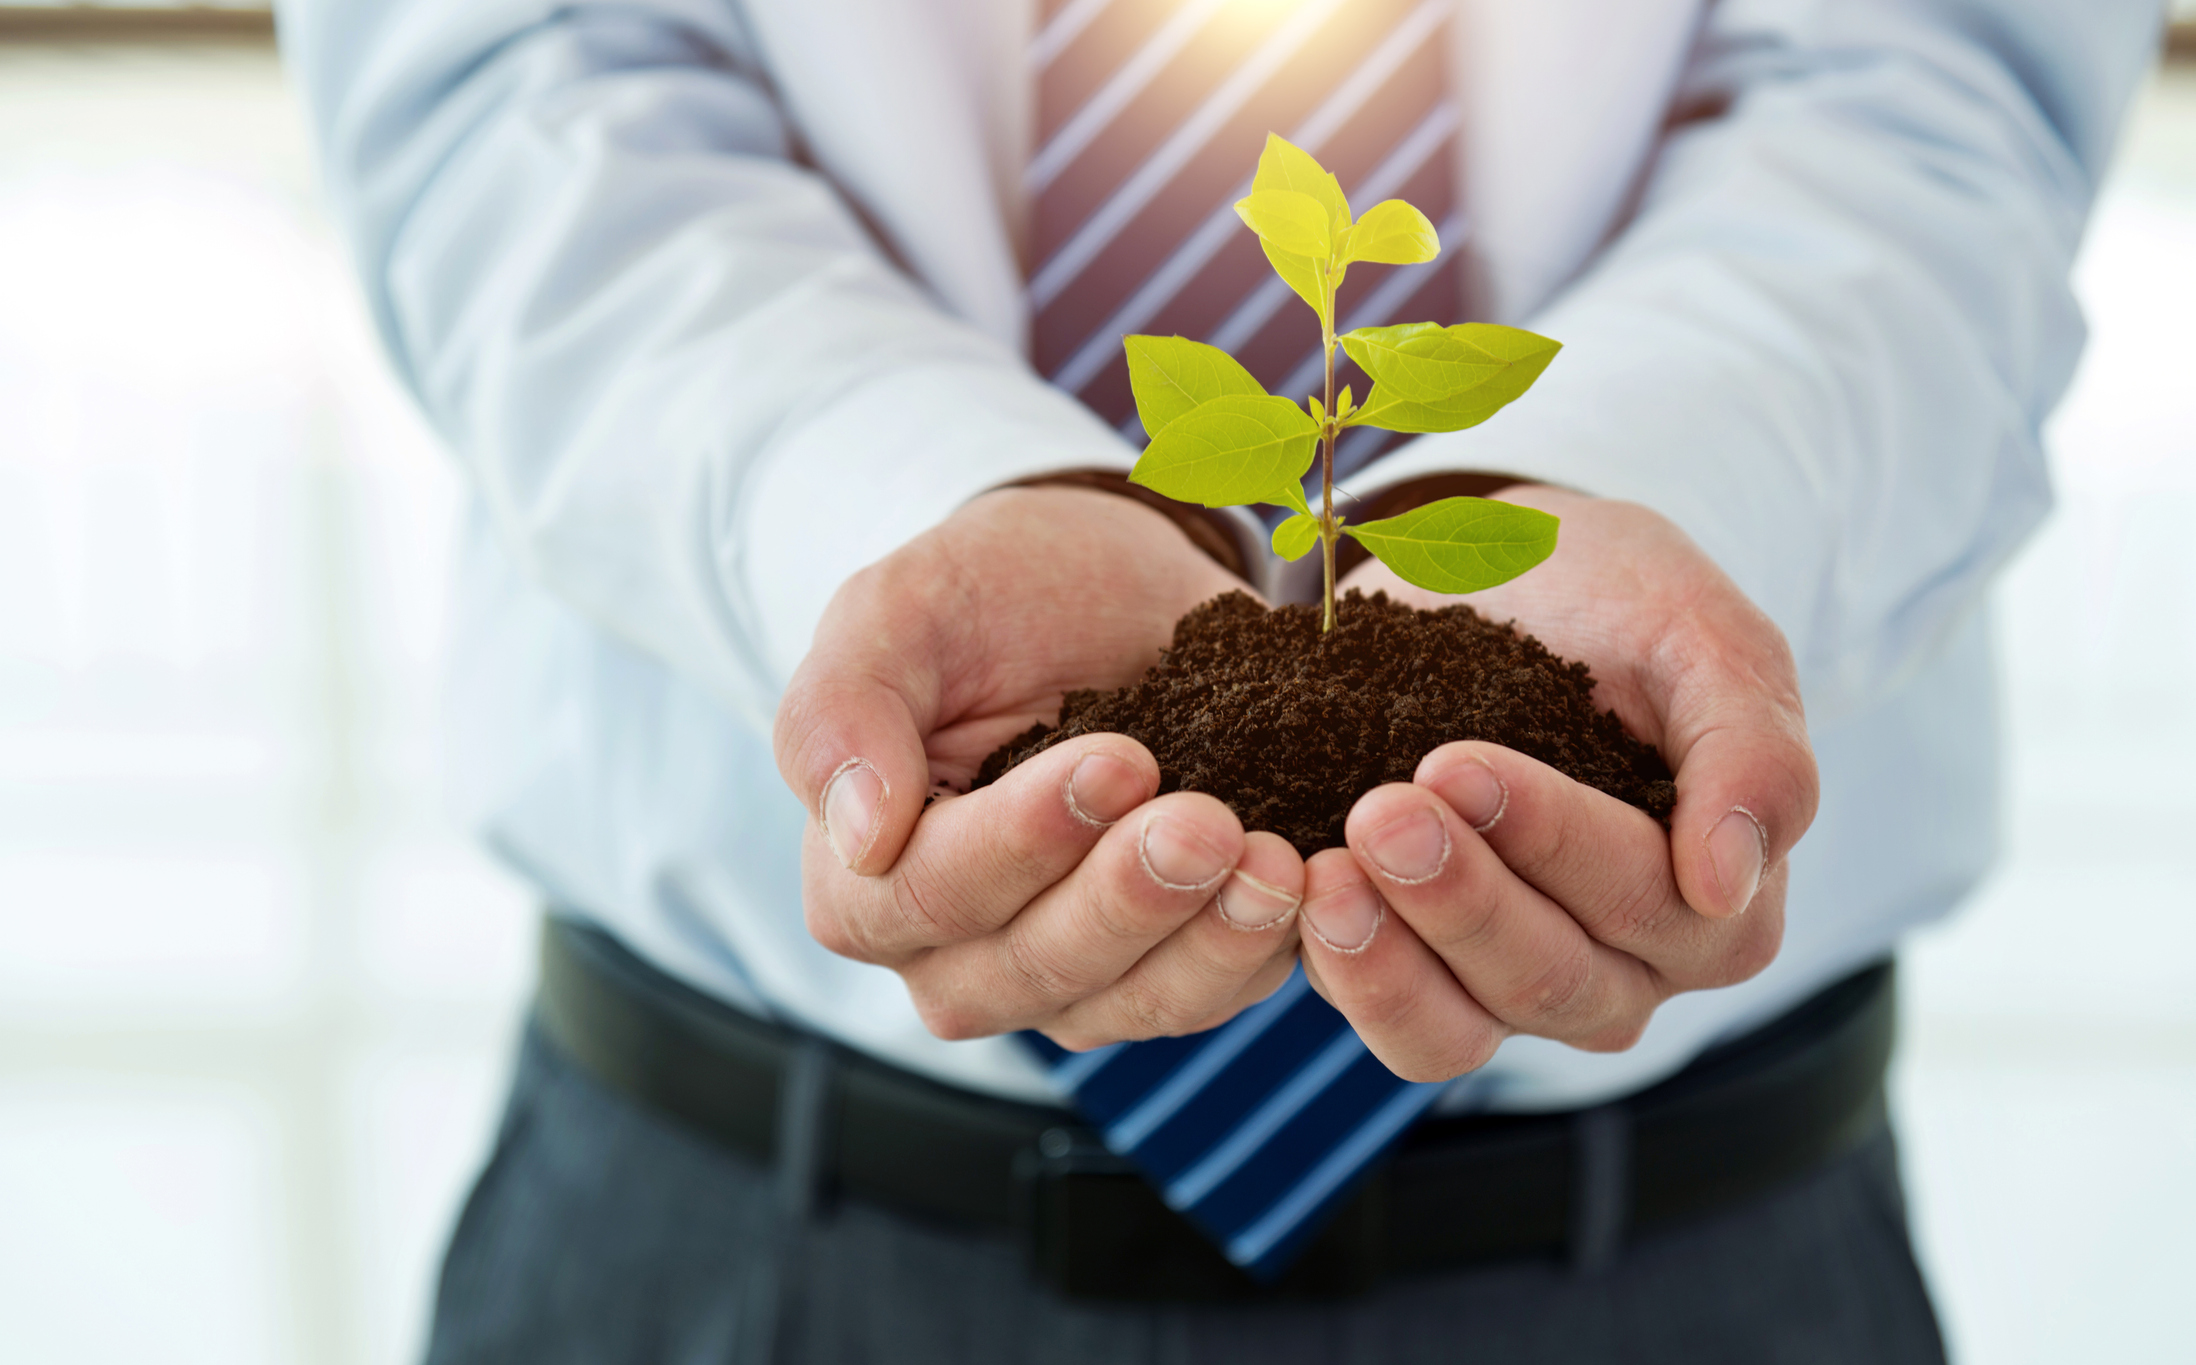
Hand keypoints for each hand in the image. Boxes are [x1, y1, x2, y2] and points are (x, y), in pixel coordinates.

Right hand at [773, 486, 1303, 1049]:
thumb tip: (857, 836)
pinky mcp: (1158, 967)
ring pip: (1123, 1003)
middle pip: (1028, 969)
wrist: (1108, 591)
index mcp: (862, 875)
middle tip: (1210, 820)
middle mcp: (954, 950)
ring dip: (1205, 944)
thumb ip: (840, 710)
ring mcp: (1062, 972)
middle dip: (1125, 899)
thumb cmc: (989, 596)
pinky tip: (1304, 884)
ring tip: (1276, 863)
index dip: (1020, 844)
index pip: (925, 897)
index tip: (1118, 760)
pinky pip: (1203, 995)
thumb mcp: (898, 609)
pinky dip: (1256, 952)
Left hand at [1298, 485, 1816, 1080]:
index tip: (1456, 763)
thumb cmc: (1623, 607)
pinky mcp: (1422, 979)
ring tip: (1326, 878)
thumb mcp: (1704, 637)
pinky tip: (1303, 897)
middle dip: (1461, 896)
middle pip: (1551, 976)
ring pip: (1462, 1030)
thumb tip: (1728, 885)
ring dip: (1390, 958)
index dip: (1551, 839)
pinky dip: (1344, 973)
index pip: (1645, 900)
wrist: (1506, 585)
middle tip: (1381, 810)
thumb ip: (1750, 748)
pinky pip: (1391, 1021)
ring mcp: (1516, 988)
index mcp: (1720, 904)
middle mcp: (1626, 970)